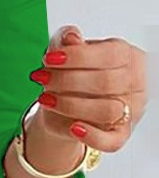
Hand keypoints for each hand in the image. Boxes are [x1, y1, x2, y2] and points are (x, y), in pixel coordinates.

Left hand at [29, 24, 146, 153]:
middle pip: (105, 82)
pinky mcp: (121, 134)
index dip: (77, 56)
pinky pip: (112, 141)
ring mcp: (131, 110)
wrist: (67, 105)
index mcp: (128, 56)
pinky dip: (92, 136)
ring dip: (71, 105)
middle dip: (67, 80)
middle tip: (42, 79)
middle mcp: (135, 83)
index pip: (110, 54)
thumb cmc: (73, 73)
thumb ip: (68, 41)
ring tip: (46, 99)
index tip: (49, 59)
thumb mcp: (67, 52)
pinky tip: (73, 128)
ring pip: (106, 110)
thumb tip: (71, 37)